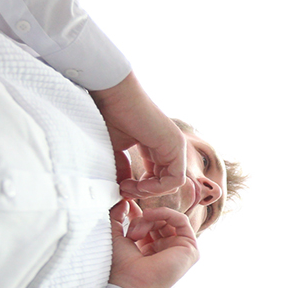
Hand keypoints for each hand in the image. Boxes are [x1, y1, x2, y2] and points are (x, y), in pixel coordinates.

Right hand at [91, 72, 186, 197]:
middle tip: (123, 190)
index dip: (140, 189)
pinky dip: (158, 188)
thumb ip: (122, 171)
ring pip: (171, 184)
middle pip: (165, 183)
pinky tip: (139, 185)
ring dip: (149, 192)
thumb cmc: (111, 116)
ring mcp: (175, 146)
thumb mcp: (116, 151)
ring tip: (128, 187)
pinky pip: (176, 179)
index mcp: (157, 147)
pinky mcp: (176, 146)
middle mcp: (169, 147)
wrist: (114, 95)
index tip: (120, 188)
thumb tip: (123, 193)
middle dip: (144, 193)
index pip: (157, 178)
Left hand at [109, 200, 199, 287]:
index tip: (126, 204)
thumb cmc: (123, 269)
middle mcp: (165, 249)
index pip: (149, 224)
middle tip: (130, 233)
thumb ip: (117, 218)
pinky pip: (181, 221)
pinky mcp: (190, 249)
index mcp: (150, 249)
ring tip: (136, 233)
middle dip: (141, 220)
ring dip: (150, 220)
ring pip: (167, 220)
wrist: (132, 285)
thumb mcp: (115, 237)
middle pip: (157, 221)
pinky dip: (166, 213)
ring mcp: (178, 249)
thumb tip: (123, 201)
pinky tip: (150, 215)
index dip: (138, 214)